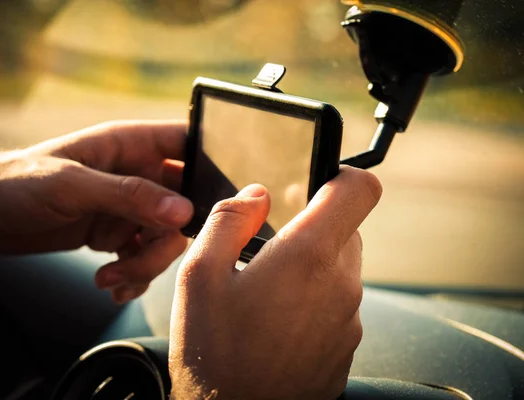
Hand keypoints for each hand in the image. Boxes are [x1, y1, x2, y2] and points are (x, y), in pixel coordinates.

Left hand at [0, 121, 192, 302]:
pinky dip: (133, 276)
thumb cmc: (16, 182)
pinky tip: (110, 283)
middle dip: (169, 238)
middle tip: (141, 257)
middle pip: (184, 204)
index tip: (217, 202)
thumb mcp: (72, 185)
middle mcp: (136, 175)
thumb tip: (183, 211)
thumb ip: (128, 195)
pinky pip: (142, 257)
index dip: (211, 167)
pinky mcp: (114, 234)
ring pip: (164, 239)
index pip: (188, 144)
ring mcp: (126, 207)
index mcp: (130, 146)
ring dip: (145, 265)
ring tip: (111, 276)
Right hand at [169, 166, 381, 399]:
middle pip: (346, 230)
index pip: (361, 190)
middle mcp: (341, 285)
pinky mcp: (346, 348)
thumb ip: (230, 220)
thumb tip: (255, 195)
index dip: (342, 175)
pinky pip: (338, 306)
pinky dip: (314, 303)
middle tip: (269, 249)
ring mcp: (349, 321)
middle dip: (311, 228)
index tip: (317, 182)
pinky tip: (275, 325)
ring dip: (310, 268)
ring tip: (264, 294)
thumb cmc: (213, 354)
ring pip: (340, 269)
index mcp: (308, 257)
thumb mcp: (199, 275)